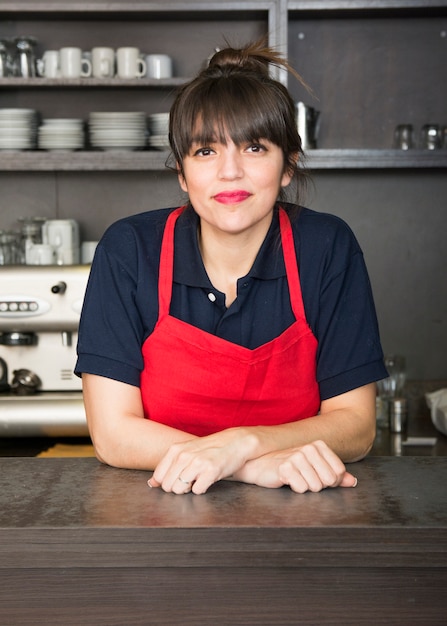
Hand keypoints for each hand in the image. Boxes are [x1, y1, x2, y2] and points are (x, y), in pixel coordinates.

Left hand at [148, 427, 257, 494]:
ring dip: (189, 489)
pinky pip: (197, 491)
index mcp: (175, 450)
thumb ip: (168, 466)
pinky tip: (208, 479)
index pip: (159, 477)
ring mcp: (197, 463)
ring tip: (199, 479)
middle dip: (178, 488)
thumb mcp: (186, 451)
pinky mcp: (211, 471)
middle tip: (190, 480)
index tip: (178, 479)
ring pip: (180, 490)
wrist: (236, 442)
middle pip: (168, 486)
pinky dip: (202, 488)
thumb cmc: (209, 448)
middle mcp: (184, 455)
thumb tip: (151, 484)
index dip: (168, 482)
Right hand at [239, 440, 357, 492]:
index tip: (317, 477)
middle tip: (304, 478)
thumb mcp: (314, 468)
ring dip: (306, 487)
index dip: (331, 481)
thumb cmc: (289, 467)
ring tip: (295, 479)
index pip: (339, 472)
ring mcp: (297, 456)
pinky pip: (301, 488)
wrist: (260, 466)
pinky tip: (287, 481)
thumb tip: (352, 482)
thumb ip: (335, 474)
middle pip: (329, 480)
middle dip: (318, 485)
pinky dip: (295, 488)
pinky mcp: (285, 467)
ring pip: (316, 486)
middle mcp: (309, 448)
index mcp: (318, 446)